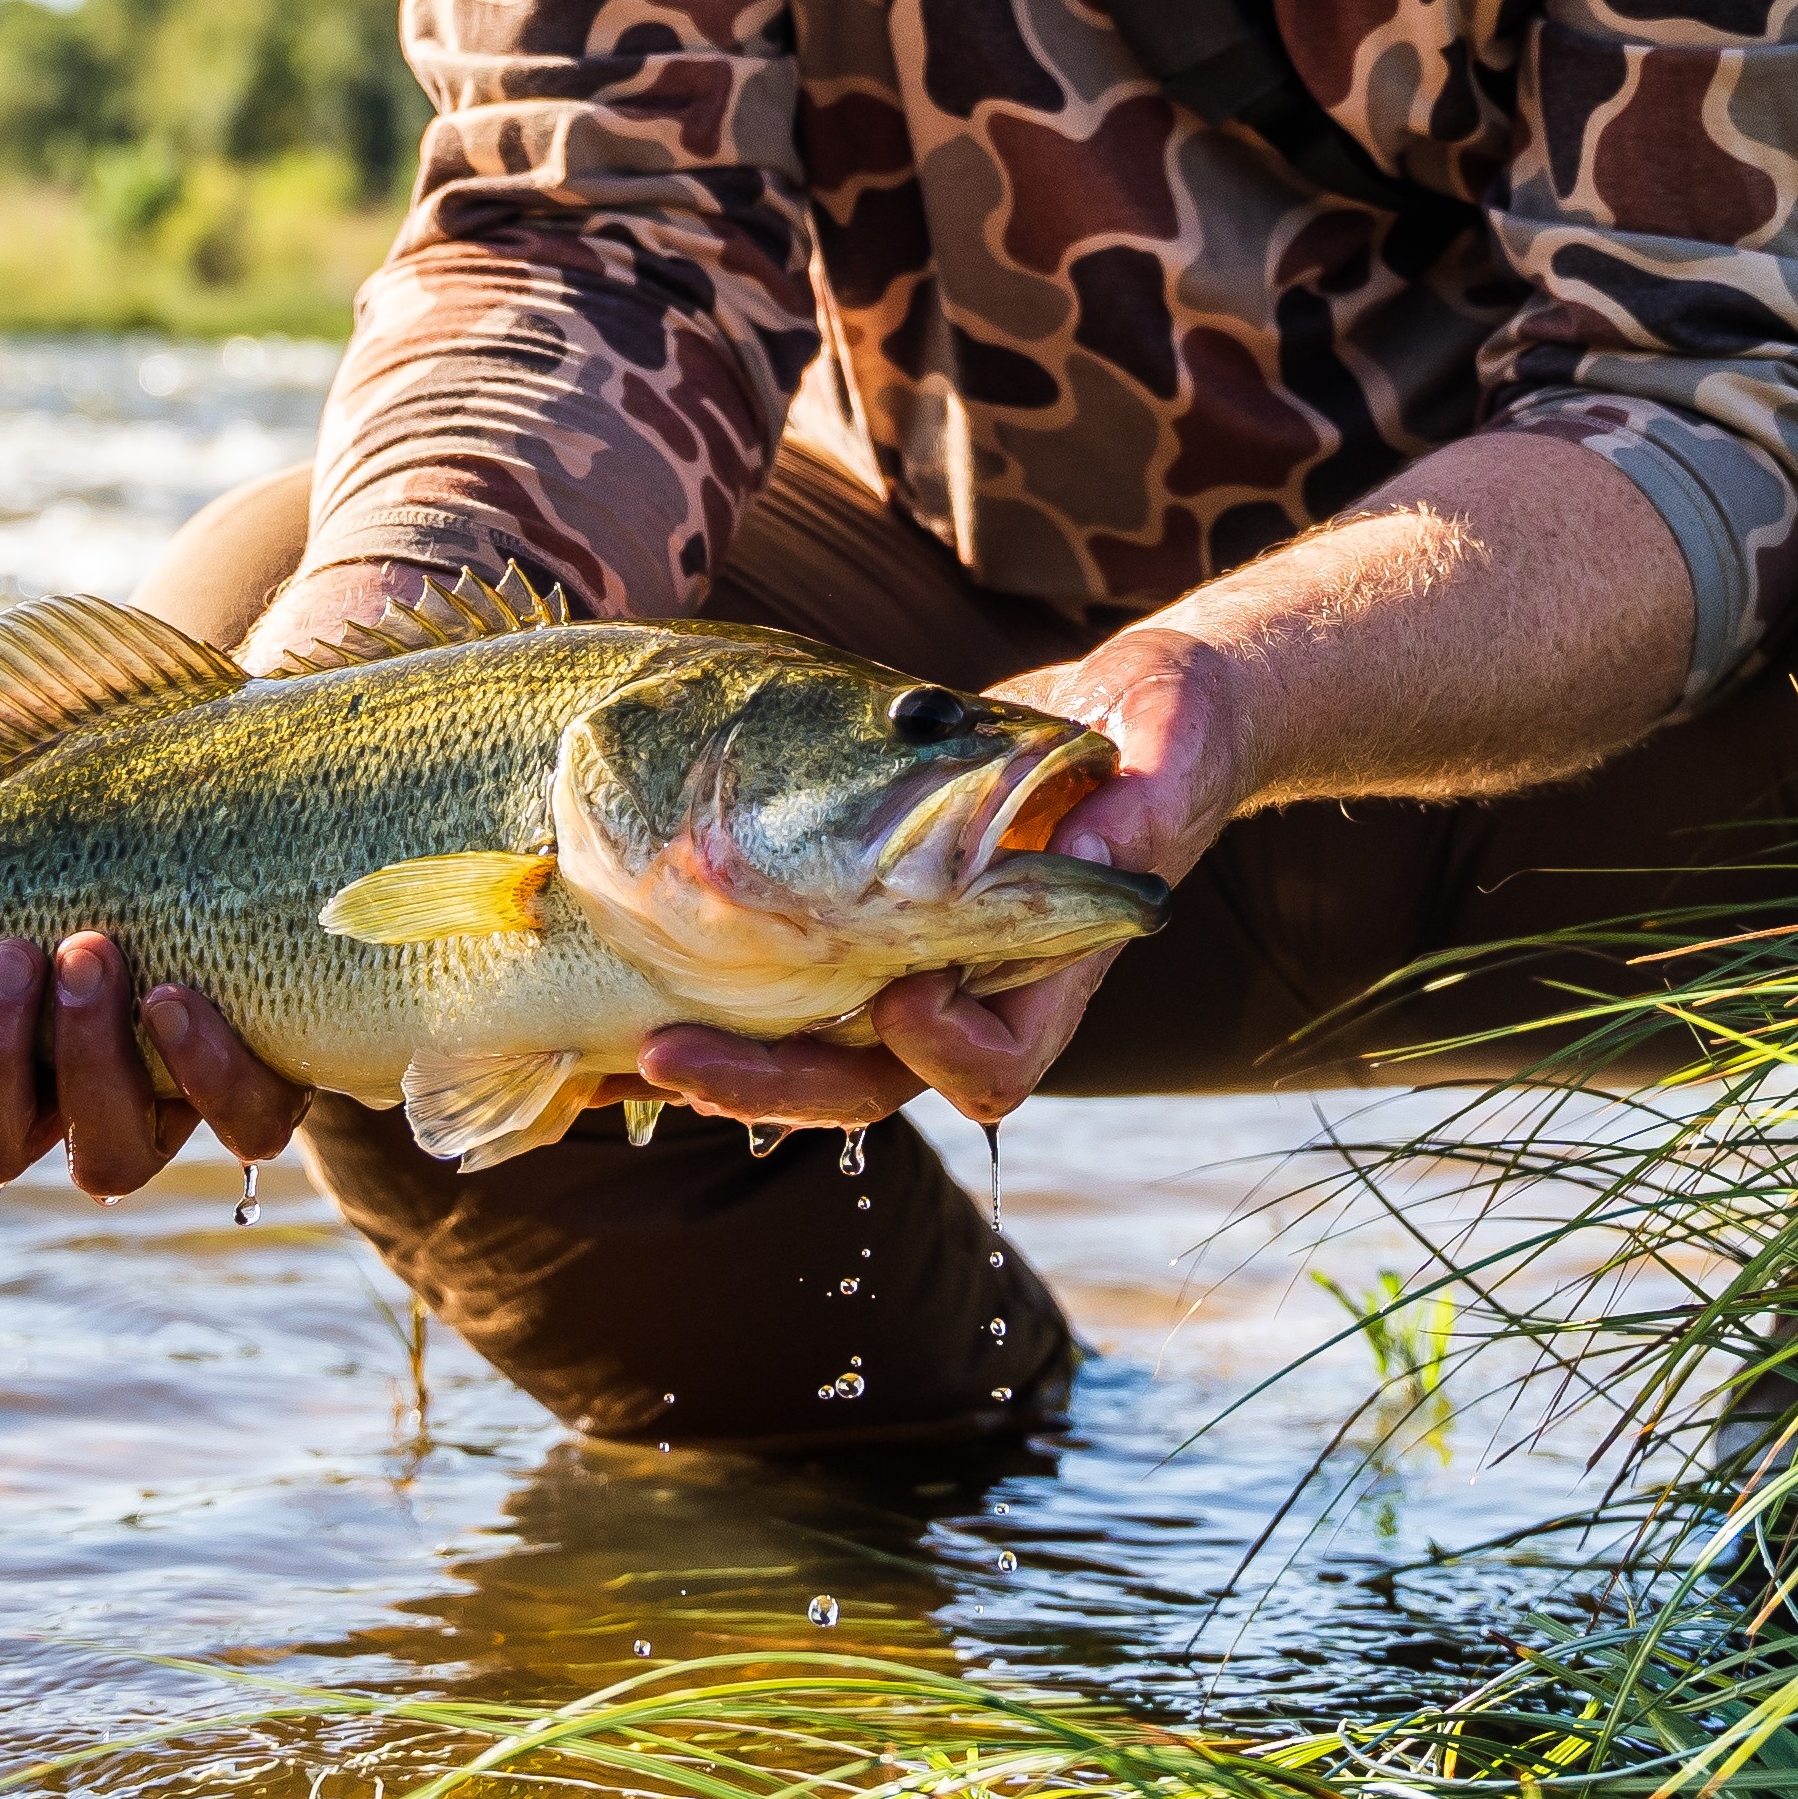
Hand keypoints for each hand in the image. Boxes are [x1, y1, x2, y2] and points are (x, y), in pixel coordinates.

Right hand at [0, 748, 309, 1197]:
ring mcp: (158, 1087)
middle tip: (11, 952)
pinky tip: (181, 993)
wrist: (233, 743)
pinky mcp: (258, 1072)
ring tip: (92, 954)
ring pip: (105, 1160)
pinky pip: (241, 1128)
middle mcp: (54, 1079)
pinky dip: (210, 1075)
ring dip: (88, 1070)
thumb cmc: (77, 770)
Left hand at [634, 631, 1245, 1136]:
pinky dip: (721, 997)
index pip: (997, 1062)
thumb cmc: (1167, 733)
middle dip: (773, 1082)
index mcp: (1055, 967)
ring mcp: (917, 954)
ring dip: (729, 1054)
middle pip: (875, 1078)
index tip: (902, 993)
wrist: (1134, 715)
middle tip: (669, 1054)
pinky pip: (793, 979)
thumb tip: (1101, 856)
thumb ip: (1135, 813)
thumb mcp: (1164, 755)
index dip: (945, 1048)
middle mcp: (978, 983)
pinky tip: (635, 988)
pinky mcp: (869, 912)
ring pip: (817, 1046)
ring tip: (630, 1043)